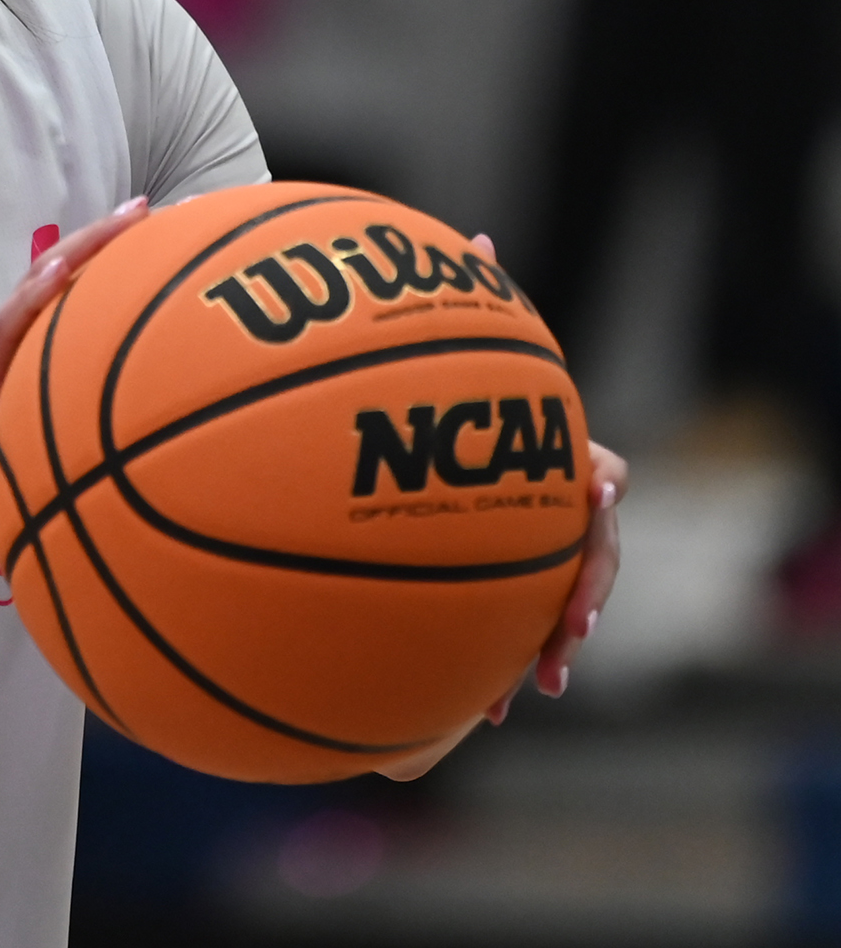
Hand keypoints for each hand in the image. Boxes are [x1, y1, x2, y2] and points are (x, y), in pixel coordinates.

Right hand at [0, 198, 151, 566]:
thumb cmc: (26, 489)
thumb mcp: (86, 449)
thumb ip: (123, 424)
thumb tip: (201, 428)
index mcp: (54, 353)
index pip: (93, 292)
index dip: (132, 260)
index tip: (184, 234)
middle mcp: (29, 341)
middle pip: (71, 271)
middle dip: (116, 236)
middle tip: (160, 209)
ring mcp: (1, 351)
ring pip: (42, 282)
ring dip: (83, 247)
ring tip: (123, 220)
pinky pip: (7, 325)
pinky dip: (34, 293)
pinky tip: (62, 269)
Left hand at [374, 234, 627, 779]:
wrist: (349, 438)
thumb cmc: (396, 385)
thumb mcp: (415, 345)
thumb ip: (450, 302)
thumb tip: (478, 234)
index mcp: (529, 447)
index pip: (588, 465)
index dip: (596, 482)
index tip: (595, 495)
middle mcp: (529, 496)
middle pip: (583, 549)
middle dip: (585, 587)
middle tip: (574, 625)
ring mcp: (509, 544)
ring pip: (550, 600)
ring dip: (549, 637)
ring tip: (538, 679)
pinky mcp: (476, 587)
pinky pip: (498, 633)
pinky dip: (493, 668)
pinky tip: (480, 713)